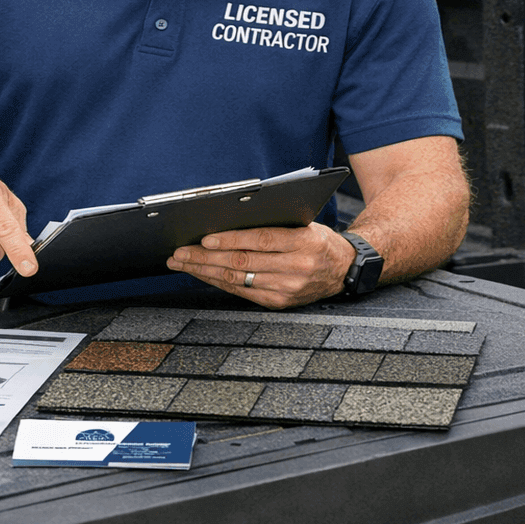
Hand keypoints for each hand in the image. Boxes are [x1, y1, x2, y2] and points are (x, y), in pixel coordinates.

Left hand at [167, 221, 351, 308]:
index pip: (262, 240)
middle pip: (243, 263)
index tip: (205, 238)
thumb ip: (273, 224)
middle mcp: (297, 268)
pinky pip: (242, 292)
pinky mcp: (280, 302)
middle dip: (206, 257)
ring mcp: (288, 289)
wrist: (344, 269)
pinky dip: (219, 282)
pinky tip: (203, 274)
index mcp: (305, 242)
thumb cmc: (319, 240)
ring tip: (183, 263)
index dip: (231, 239)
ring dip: (205, 271)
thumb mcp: (304, 224)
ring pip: (238, 280)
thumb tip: (228, 220)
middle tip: (180, 252)